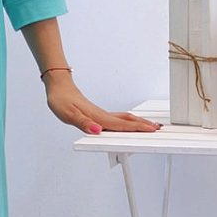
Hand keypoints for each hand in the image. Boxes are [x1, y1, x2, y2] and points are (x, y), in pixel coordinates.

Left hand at [43, 73, 161, 134]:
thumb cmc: (61, 100)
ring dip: (138, 122)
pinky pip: (117, 117)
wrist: (58, 85)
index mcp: (97, 117)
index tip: (151, 130)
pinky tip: (128, 123)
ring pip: (124, 118)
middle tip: (158, 128)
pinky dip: (128, 121)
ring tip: (149, 125)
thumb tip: (97, 131)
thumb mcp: (68, 114)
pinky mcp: (97, 112)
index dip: (137, 128)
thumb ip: (83, 123)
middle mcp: (102, 115)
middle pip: (128, 120)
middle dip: (143, 125)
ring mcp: (101, 113)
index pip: (121, 124)